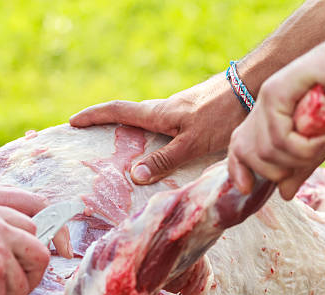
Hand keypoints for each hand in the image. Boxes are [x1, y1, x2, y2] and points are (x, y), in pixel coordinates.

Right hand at [69, 73, 246, 183]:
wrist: (253, 87)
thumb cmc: (223, 114)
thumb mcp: (193, 142)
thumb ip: (164, 159)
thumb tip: (132, 175)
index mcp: (157, 114)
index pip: (116, 111)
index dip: (92, 117)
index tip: (72, 122)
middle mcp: (162, 110)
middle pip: (126, 116)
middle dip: (104, 125)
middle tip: (89, 140)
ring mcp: (176, 112)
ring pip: (144, 123)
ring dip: (127, 133)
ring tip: (119, 152)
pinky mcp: (190, 115)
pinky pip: (160, 128)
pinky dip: (148, 138)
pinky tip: (157, 152)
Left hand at [228, 19, 324, 199]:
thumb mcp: (324, 143)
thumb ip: (301, 165)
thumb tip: (283, 193)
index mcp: (270, 117)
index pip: (238, 147)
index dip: (237, 170)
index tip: (247, 189)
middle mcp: (263, 107)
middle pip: (246, 153)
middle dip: (277, 169)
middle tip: (309, 157)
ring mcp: (268, 97)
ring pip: (265, 150)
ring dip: (299, 156)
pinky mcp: (277, 90)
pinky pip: (278, 136)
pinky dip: (304, 146)